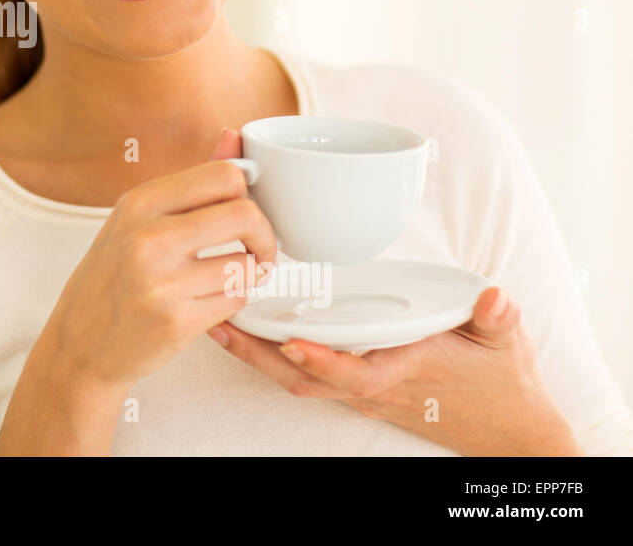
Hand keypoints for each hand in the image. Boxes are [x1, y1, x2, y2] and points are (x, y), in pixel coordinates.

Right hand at [39, 128, 277, 395]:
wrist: (78, 343)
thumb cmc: (113, 277)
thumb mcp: (138, 220)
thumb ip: (192, 183)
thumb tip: (233, 136)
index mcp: (139, 203)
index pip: (224, 175)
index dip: (248, 193)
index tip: (244, 212)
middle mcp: (146, 238)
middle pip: (245, 214)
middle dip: (264, 235)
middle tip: (257, 251)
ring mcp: (160, 282)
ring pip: (246, 264)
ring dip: (249, 274)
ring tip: (229, 278)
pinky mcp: (174, 322)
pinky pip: (236, 301)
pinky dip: (232, 302)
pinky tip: (209, 303)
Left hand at [207, 286, 583, 455]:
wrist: (509, 428)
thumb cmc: (501, 380)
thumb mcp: (507, 343)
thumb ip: (497, 318)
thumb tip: (494, 298)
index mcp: (406, 369)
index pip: (356, 372)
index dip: (323, 360)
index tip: (291, 342)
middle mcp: (376, 384)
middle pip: (305, 378)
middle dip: (259, 355)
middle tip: (220, 325)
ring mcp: (363, 390)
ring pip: (297, 378)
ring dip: (256, 354)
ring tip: (217, 324)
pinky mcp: (357, 389)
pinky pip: (306, 376)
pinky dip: (275, 356)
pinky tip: (250, 332)